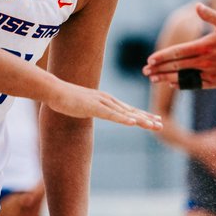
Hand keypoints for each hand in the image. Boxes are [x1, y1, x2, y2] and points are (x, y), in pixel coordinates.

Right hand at [46, 82, 162, 130]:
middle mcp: (108, 100)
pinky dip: (123, 119)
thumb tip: (98, 113)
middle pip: (131, 111)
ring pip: (125, 114)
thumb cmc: (68, 99)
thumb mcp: (85, 106)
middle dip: (146, 119)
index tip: (155, 120)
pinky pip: (111, 115)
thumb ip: (94, 109)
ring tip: (153, 125)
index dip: (143, 115)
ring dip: (140, 120)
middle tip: (161, 125)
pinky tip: (133, 123)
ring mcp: (101, 103)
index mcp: (107, 101)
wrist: (55, 90)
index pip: (129, 110)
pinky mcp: (93, 107)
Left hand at [144, 3, 215, 89]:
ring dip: (166, 78)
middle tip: (146, 71)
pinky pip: (193, 85)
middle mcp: (204, 61)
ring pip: (183, 77)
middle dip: (159, 69)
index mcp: (205, 46)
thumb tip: (197, 6)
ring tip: (153, 78)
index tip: (150, 60)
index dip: (163, 56)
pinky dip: (181, 84)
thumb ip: (210, 15)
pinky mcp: (213, 82)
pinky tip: (171, 83)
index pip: (178, 52)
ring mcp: (208, 74)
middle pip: (176, 66)